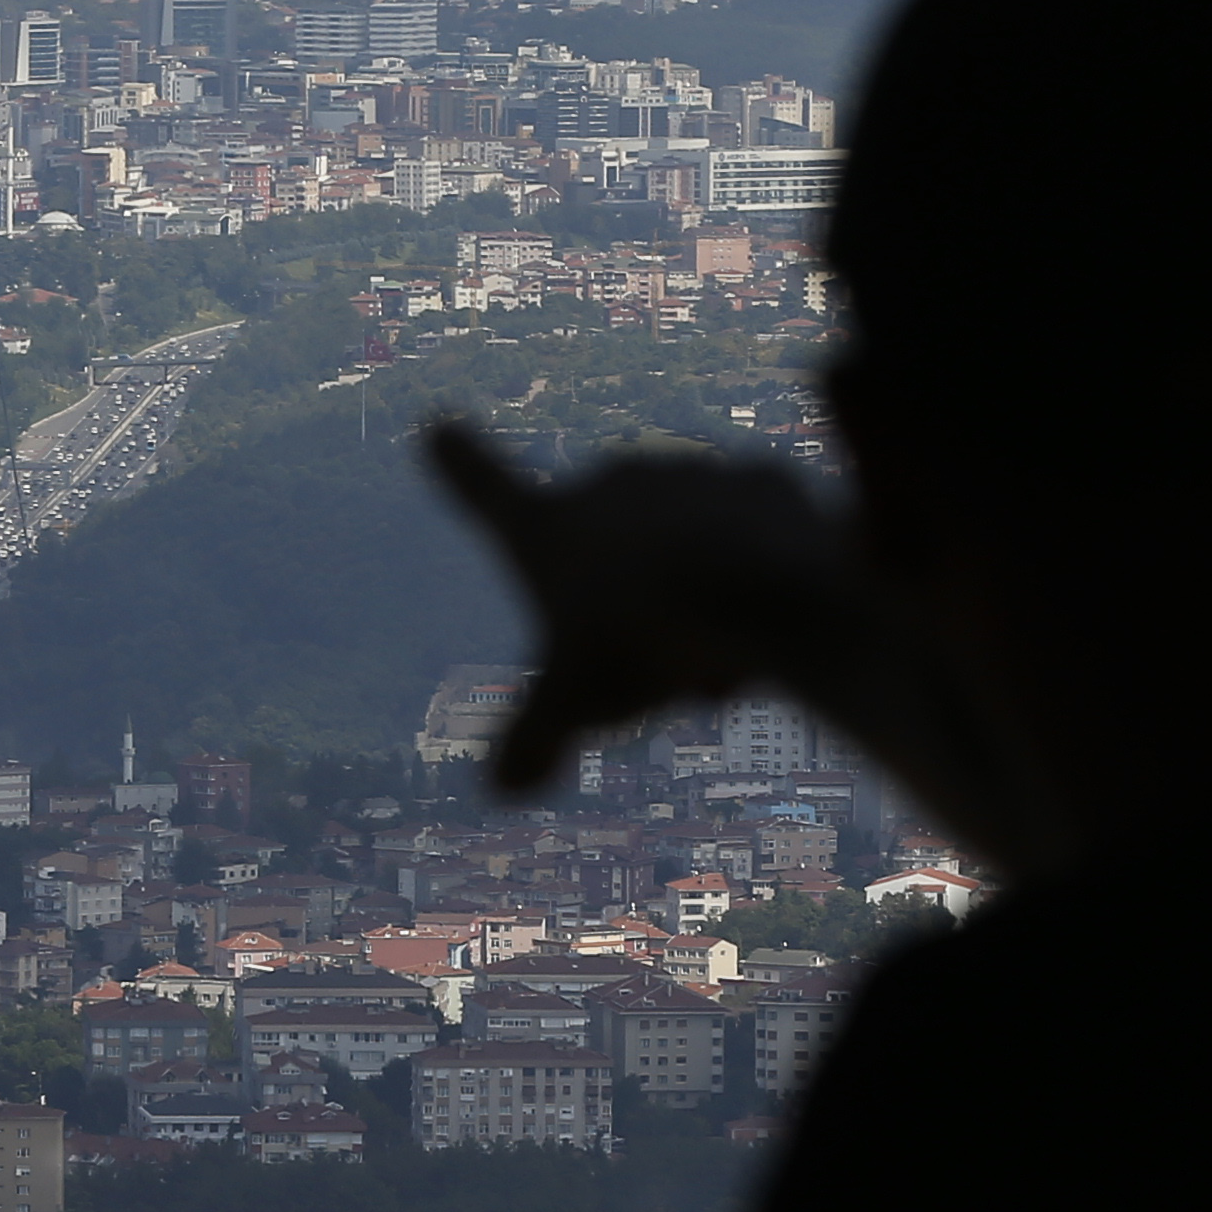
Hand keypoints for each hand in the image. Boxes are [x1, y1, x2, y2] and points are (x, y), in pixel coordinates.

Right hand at [424, 425, 869, 797]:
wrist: (761, 593)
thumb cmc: (644, 645)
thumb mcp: (573, 704)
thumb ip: (531, 741)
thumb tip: (504, 782)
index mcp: (547, 529)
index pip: (484, 488)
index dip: (460, 461)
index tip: (440, 428)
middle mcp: (610, 482)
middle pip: (611, 550)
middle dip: (630, 600)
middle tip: (656, 662)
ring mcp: (688, 472)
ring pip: (686, 544)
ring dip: (695, 591)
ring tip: (720, 653)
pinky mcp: (760, 480)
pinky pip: (753, 530)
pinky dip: (759, 567)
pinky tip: (771, 614)